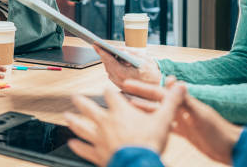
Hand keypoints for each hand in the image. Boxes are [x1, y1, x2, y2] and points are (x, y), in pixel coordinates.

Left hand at [64, 84, 185, 165]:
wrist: (139, 164)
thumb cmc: (150, 142)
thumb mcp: (164, 120)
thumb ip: (171, 102)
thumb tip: (181, 86)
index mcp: (120, 112)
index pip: (111, 95)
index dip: (109, 91)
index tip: (107, 89)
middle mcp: (106, 122)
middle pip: (89, 108)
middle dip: (81, 101)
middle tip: (74, 96)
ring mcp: (99, 138)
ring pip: (81, 127)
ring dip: (74, 121)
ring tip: (66, 116)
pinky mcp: (97, 154)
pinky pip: (84, 149)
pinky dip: (78, 146)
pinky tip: (71, 143)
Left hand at [94, 45, 160, 87]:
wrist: (162, 87)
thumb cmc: (154, 72)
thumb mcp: (143, 59)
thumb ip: (129, 53)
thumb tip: (117, 49)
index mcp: (124, 74)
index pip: (109, 61)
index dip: (101, 52)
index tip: (96, 45)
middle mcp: (120, 82)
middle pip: (107, 66)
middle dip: (103, 56)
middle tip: (98, 46)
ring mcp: (121, 87)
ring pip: (109, 72)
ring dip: (107, 62)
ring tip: (104, 52)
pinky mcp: (123, 89)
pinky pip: (114, 76)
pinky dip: (112, 68)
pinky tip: (113, 62)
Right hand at [122, 78, 242, 164]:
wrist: (231, 147)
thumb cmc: (218, 130)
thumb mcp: (200, 114)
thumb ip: (186, 99)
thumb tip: (174, 81)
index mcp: (184, 102)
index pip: (159, 93)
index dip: (143, 89)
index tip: (127, 85)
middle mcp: (181, 109)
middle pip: (156, 101)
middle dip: (140, 97)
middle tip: (122, 94)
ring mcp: (182, 120)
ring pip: (158, 113)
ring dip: (144, 110)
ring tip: (128, 108)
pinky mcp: (184, 132)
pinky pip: (165, 126)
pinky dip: (155, 123)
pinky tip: (145, 124)